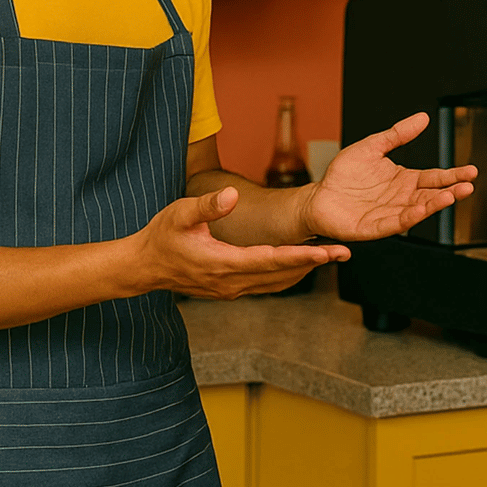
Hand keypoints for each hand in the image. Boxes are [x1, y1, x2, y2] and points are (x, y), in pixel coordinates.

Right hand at [136, 187, 350, 298]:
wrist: (143, 267)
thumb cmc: (161, 237)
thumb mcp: (180, 214)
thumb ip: (208, 205)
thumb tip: (233, 195)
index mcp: (223, 263)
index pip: (272, 260)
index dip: (302, 256)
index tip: (328, 251)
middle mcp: (232, 282)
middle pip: (282, 275)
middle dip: (314, 263)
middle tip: (344, 253)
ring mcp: (231, 290)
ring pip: (276, 283)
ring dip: (303, 270)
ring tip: (331, 257)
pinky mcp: (230, 290)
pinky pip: (266, 285)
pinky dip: (287, 275)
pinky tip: (300, 265)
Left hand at [300, 112, 477, 241]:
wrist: (319, 196)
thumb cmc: (344, 175)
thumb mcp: (373, 146)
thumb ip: (398, 134)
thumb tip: (422, 118)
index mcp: (405, 179)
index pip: (435, 177)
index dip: (453, 174)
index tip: (471, 171)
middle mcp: (402, 197)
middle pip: (432, 194)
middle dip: (451, 190)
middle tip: (468, 186)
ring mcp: (391, 213)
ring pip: (419, 209)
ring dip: (435, 204)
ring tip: (450, 196)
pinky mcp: (376, 227)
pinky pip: (396, 222)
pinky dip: (410, 217)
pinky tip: (421, 210)